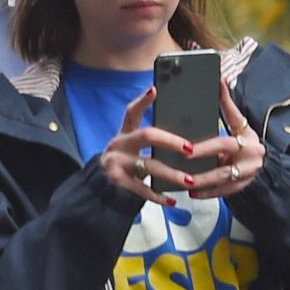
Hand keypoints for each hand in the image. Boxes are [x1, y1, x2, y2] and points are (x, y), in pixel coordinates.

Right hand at [97, 86, 192, 206]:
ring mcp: (116, 163)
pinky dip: (158, 196)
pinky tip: (172, 200)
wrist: (99, 187)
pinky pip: (142, 189)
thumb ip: (148, 141)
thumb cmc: (124, 164)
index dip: (143, 101)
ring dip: (171, 174)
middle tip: (190, 148)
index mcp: (124, 134)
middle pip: (147, 136)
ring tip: (189, 180)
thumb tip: (184, 140)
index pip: (132, 112)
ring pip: (149, 166)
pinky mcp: (118, 182)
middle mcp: (119, 145)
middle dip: (171, 141)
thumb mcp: (131, 148)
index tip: (155, 90)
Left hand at [182, 82, 266, 198]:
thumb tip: (220, 81)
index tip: (186, 149)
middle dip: (202, 167)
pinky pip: (224, 192)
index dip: (205, 147)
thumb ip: (227, 105)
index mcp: (248, 139)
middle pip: (224, 166)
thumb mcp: (239, 123)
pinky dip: (208, 193)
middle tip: (182, 170)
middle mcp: (251, 158)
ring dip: (203, 183)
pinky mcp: (243, 187)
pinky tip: (192, 193)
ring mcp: (248, 175)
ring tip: (185, 183)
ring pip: (223, 181)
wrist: (262, 161)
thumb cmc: (245, 139)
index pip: (224, 143)